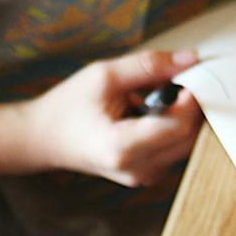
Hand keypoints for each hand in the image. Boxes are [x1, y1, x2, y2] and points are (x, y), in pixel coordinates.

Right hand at [0, 48, 204, 185]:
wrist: (43, 138)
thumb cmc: (67, 107)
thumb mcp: (104, 76)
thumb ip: (149, 66)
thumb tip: (190, 59)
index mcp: (122, 148)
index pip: (179, 126)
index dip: (191, 98)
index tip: (188, 75)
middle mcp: (136, 169)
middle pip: (189, 137)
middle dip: (190, 106)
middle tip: (173, 79)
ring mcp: (142, 176)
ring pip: (186, 144)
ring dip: (181, 116)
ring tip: (152, 96)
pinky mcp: (146, 174)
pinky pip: (174, 149)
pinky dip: (172, 127)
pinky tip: (149, 112)